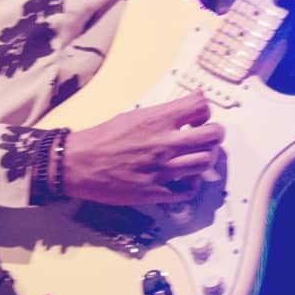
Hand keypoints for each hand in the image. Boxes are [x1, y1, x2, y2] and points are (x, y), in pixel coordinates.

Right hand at [62, 91, 222, 206]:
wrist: (78, 163)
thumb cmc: (103, 137)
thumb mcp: (133, 115)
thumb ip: (163, 112)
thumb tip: (191, 102)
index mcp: (157, 120)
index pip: (200, 107)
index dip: (204, 111)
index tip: (199, 117)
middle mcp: (164, 143)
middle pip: (211, 136)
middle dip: (215, 134)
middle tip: (209, 137)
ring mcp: (162, 169)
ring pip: (205, 163)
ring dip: (206, 158)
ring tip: (197, 157)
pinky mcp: (156, 192)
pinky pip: (189, 190)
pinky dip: (193, 184)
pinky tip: (185, 179)